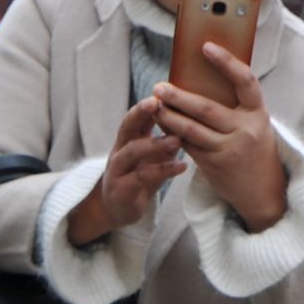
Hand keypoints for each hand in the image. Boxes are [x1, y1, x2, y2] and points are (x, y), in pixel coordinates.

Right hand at [65, 96, 184, 249]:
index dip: (144, 106)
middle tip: (158, 103)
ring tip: (178, 140)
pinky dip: (164, 170)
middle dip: (139, 114)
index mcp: (126, 142)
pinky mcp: (122, 189)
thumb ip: (164, 141)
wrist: (117, 210)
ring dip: (155, 144)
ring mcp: (118, 170)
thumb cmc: (138, 179)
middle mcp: (119, 152)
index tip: (160, 93)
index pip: (133, 118)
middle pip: (126, 128)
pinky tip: (182, 166)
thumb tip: (186, 119)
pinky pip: (142, 177)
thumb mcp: (152, 158)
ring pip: (133, 152)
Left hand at [154, 43, 286, 230]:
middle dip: (179, 96)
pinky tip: (162, 123)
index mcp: (259, 114)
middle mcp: (246, 131)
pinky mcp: (215, 166)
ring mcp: (230, 150)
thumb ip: (235, 106)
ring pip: (191, 129)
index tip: (206, 46)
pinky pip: (188, 145)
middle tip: (159, 86)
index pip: (245, 81)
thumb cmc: (256, 149)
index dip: (226, 62)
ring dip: (169, 116)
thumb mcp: (255, 125)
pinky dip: (173, 133)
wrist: (265, 193)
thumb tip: (199, 79)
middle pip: (206, 108)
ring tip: (155, 104)